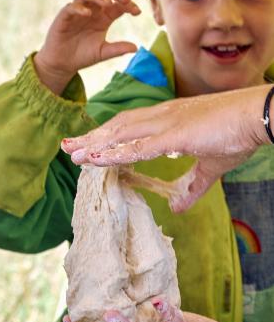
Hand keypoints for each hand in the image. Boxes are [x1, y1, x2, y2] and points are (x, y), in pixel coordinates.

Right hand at [34, 0, 139, 94]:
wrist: (62, 64)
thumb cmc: (82, 56)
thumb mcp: (102, 52)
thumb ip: (117, 49)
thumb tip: (135, 48)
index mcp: (104, 17)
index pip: (118, 4)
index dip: (129, 5)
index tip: (137, 12)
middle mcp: (91, 11)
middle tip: (126, 0)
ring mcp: (77, 12)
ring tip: (107, 3)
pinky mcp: (63, 17)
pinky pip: (70, 7)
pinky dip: (79, 8)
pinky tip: (88, 14)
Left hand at [61, 86, 269, 210]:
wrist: (259, 115)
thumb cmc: (238, 134)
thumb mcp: (211, 166)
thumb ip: (191, 187)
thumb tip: (178, 206)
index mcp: (167, 120)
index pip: (128, 126)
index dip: (106, 136)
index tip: (86, 144)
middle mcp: (160, 117)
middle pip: (117, 127)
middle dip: (91, 138)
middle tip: (66, 147)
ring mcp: (165, 124)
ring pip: (120, 134)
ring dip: (95, 144)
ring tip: (73, 154)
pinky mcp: (175, 135)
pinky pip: (138, 147)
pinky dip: (114, 153)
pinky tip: (96, 159)